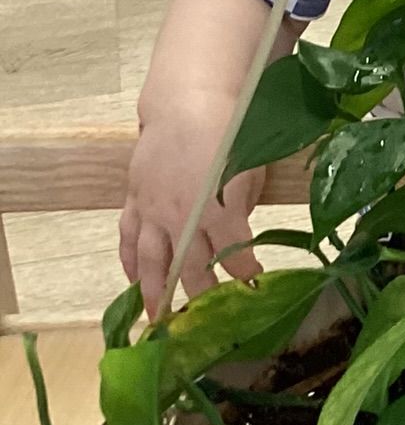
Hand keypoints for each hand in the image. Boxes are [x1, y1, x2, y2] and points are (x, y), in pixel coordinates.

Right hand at [120, 95, 266, 316]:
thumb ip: (242, 209)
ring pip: (152, 261)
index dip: (246, 274)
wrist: (187, 103)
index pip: (235, 255)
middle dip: (203, 295)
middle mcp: (182, 217)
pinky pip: (129, 238)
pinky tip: (133, 282)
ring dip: (156, 293)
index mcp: (217, 210)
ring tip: (158, 320)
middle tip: (207, 321)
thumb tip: (237, 240)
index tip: (255, 286)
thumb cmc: (232, 133)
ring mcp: (153, 210)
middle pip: (191, 268)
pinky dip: (130, 262)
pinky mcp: (135, 200)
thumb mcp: (251, 172)